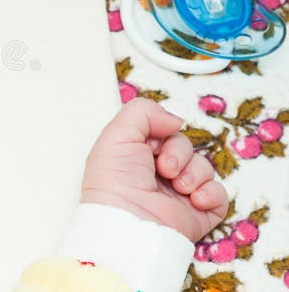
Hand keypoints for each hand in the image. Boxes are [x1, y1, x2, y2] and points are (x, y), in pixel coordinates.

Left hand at [80, 98, 228, 241]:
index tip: (151, 146)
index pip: (163, 132)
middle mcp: (158, 173)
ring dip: (194, 173)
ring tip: (179, 187)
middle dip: (178, 153)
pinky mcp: (198, 213)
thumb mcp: (117, 134)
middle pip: (185, 146)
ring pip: (204, 167)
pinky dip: (211, 193)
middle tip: (164, 170)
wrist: (128, 222)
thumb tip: (175, 120)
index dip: (162, 134)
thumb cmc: (115, 180)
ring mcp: (180, 193)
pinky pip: (219, 193)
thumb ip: (143, 112)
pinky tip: (194, 200)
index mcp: (138, 155)